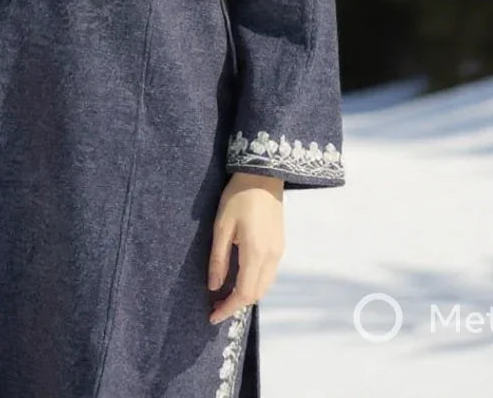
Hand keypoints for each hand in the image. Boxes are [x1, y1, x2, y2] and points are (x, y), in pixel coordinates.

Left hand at [207, 171, 283, 323]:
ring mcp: (279, 252)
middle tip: (215, 306)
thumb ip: (218, 258)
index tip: (212, 316)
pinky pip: (269, 274)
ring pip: (264, 286)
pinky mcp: (280, 245)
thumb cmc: (238, 197)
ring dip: (247, 295)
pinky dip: (255, 283)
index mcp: (255, 253)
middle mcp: (271, 257)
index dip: (228, 308)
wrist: (263, 175)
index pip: (243, 293)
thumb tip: (213, 287)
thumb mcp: (221, 226)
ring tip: (225, 295)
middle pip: (256, 294)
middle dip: (236, 305)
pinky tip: (240, 278)